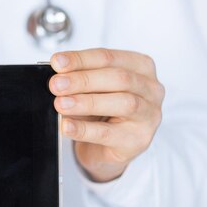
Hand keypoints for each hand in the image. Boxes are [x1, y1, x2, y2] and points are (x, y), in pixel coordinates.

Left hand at [49, 48, 164, 182]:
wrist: (104, 149)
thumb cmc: (100, 113)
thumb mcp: (90, 90)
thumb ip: (79, 79)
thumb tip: (58, 75)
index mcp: (140, 67)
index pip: (108, 58)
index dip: (81, 59)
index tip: (57, 62)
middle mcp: (151, 89)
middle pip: (118, 78)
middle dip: (83, 80)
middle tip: (56, 84)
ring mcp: (149, 115)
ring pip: (122, 103)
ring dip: (86, 102)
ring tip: (61, 104)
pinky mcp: (138, 140)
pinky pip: (109, 133)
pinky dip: (84, 129)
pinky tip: (67, 126)